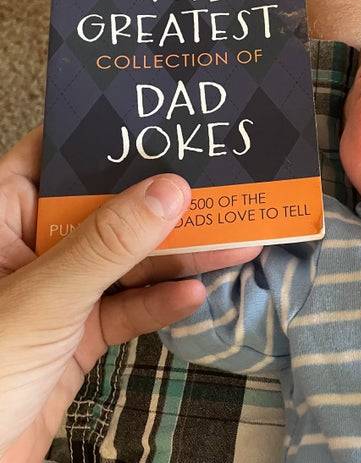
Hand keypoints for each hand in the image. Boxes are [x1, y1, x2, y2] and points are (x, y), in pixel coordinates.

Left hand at [0, 128, 260, 462]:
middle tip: (221, 183)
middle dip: (161, 201)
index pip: (52, 156)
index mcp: (1, 218)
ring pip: (124, 260)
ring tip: (235, 240)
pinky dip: (160, 303)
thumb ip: (107, 245)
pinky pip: (126, 309)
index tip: (164, 124)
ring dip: (177, 255)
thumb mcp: (45, 298)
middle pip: (104, 208)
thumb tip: (170, 189)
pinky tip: (196, 294)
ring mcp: (57, 294)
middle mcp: (30, 248)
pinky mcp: (76, 338)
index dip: (103, 136)